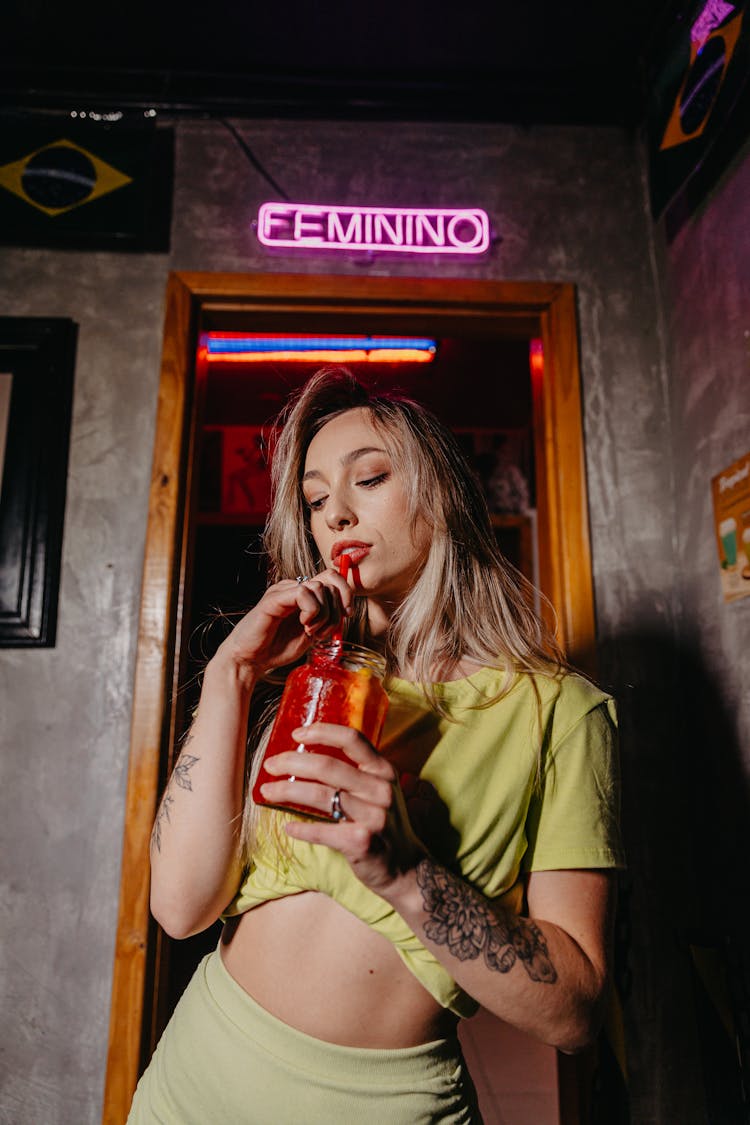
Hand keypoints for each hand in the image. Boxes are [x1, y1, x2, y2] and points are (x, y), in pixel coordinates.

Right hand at [214, 570, 352, 675]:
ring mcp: (283, 591)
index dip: (346, 593)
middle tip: (322, 633)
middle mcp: (293, 588)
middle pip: (330, 581)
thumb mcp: (310, 634)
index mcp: (303, 594)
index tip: (347, 615)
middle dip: (335, 611)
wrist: (250, 660)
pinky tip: (303, 626)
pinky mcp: (274, 598)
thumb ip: (326, 620)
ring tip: (310, 632)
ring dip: (323, 615)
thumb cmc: (276, 648)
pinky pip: (303, 593)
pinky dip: (311, 612)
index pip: (332, 578)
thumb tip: (346, 612)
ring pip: (319, 587)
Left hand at [260, 722, 425, 896]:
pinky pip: (321, 831)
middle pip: (327, 767)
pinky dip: (301, 829)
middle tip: (270, 765)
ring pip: (319, 796)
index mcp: (383, 771)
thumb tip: (307, 759)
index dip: (322, 732)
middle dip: (291, 762)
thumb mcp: (378, 792)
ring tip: (267, 792)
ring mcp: (372, 816)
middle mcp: (380, 790)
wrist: (406, 868)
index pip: (352, 739)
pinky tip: (288, 827)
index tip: (297, 734)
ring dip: (286, 791)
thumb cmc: (383, 825)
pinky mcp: (361, 842)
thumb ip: (355, 774)